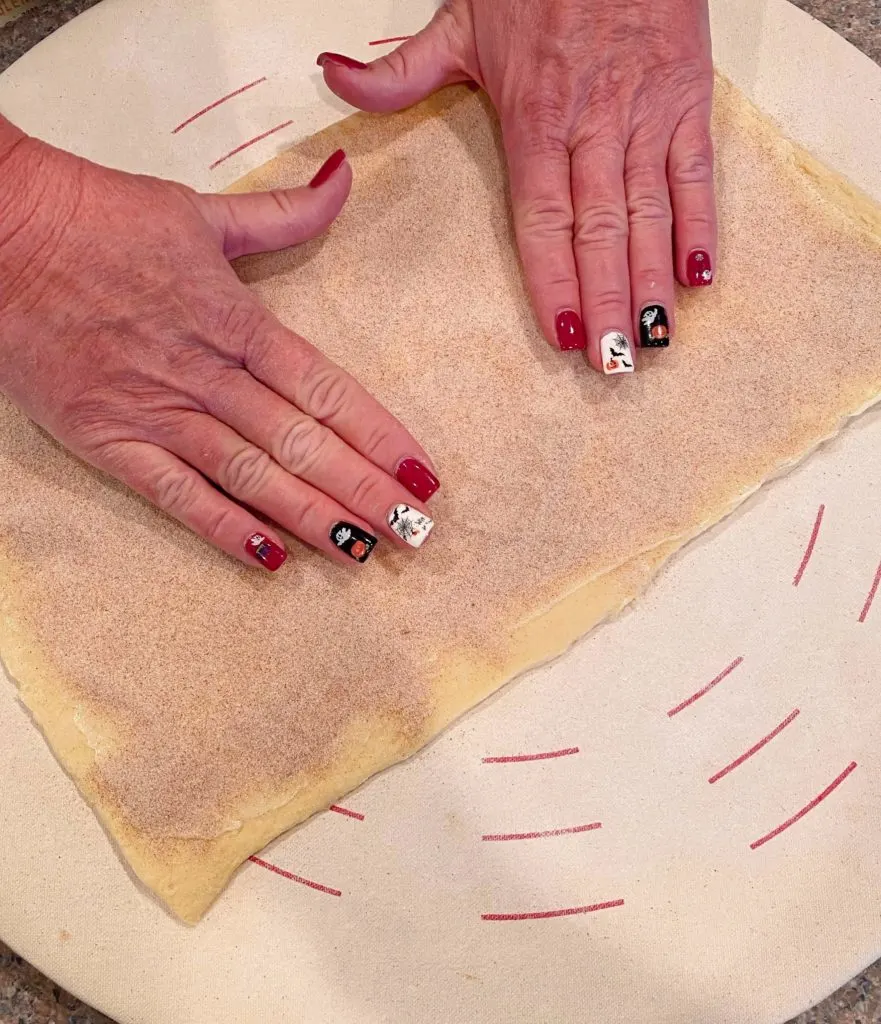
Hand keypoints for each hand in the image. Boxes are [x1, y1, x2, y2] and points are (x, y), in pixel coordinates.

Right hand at [0, 128, 439, 570]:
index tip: (421, 472)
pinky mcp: (107, 439)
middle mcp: (204, 372)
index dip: (379, 434)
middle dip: (363, 491)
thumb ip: (282, 214)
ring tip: (362, 552)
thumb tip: (344, 181)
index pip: (325, 388)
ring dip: (310, 517)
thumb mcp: (199, 211)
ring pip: (248, 475)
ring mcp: (155, 410)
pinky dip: (223, 529)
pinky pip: (175, 494)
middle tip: (414, 531)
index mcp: (234, 318)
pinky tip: (270, 559)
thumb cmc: (99, 217)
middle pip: (300, 441)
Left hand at [317, 0, 714, 372]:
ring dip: (652, 281)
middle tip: (613, 365)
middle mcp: (592, 125)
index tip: (565, 335)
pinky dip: (700, 223)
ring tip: (652, 341)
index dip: (554, 280)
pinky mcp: (687, 96)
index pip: (542, 219)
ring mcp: (644, 113)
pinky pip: (696, 170)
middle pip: (600, 230)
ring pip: (649, 211)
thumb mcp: (458, 18)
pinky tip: (699, 277)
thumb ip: (399, 71)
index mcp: (534, 117)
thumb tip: (330, 81)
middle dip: (609, 302)